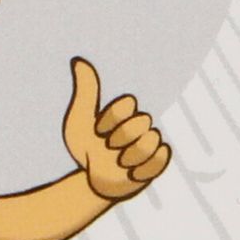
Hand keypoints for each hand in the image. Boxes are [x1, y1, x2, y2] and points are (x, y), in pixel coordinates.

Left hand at [64, 57, 169, 204]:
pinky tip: (131, 172)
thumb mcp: (80, 120)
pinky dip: (142, 168)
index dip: (110, 120)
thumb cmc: (86, 148)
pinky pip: (161, 158)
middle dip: (120, 139)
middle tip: (109, 149)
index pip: (127, 104)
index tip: (97, 131)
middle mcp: (142, 124)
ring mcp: (152, 143)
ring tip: (120, 163)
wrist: (92, 178)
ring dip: (130, 156)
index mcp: (126, 111)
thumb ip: (86, 92)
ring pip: (151, 141)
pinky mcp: (159, 162)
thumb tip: (78, 61)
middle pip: (141, 122)